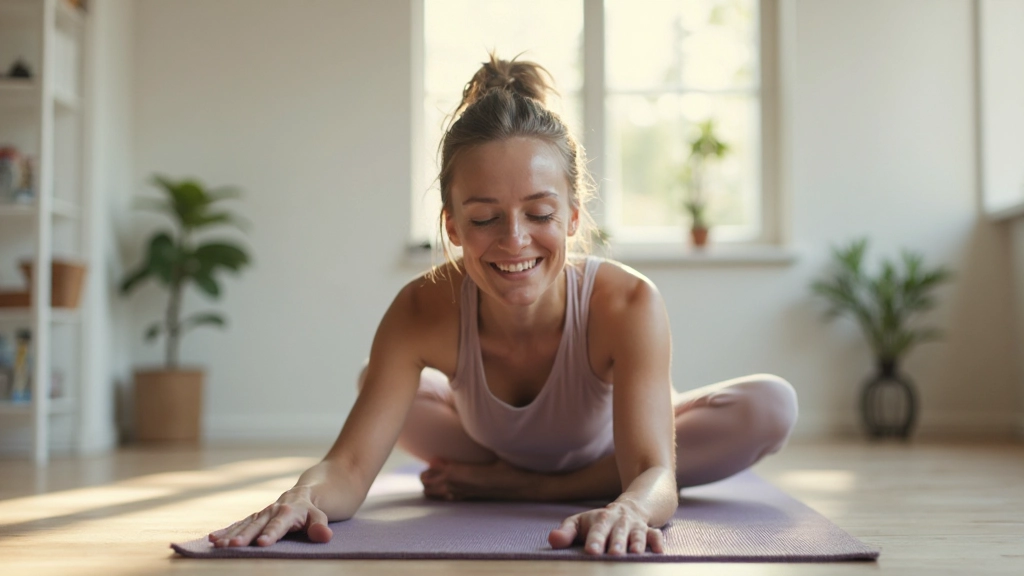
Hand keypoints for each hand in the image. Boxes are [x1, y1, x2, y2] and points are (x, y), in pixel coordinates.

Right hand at [207, 487, 332, 546]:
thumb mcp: (320, 517)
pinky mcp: (254, 518)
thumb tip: (325, 535)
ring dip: (231, 534)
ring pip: (245, 524)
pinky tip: (213, 539)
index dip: (271, 533)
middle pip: (257, 524)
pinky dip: (226, 530)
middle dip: (245, 535)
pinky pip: (239, 524)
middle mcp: (271, 511)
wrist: (302, 495)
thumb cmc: (311, 511)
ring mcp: (261, 514)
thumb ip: (320, 527)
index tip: (262, 543)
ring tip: (218, 544)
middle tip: (233, 545)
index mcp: (289, 512)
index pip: (279, 524)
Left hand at [548, 501, 664, 555]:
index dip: (595, 539)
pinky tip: (659, 551)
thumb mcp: (580, 523)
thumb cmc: (598, 522)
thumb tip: (553, 539)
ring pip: (637, 534)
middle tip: (613, 554)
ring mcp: (636, 526)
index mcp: (601, 519)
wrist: (629, 508)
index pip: (597, 529)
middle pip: (618, 532)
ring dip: (637, 543)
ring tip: (635, 554)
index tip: (591, 551)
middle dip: (617, 543)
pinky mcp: (649, 531)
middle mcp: (620, 521)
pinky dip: (658, 542)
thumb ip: (566, 532)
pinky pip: (655, 535)